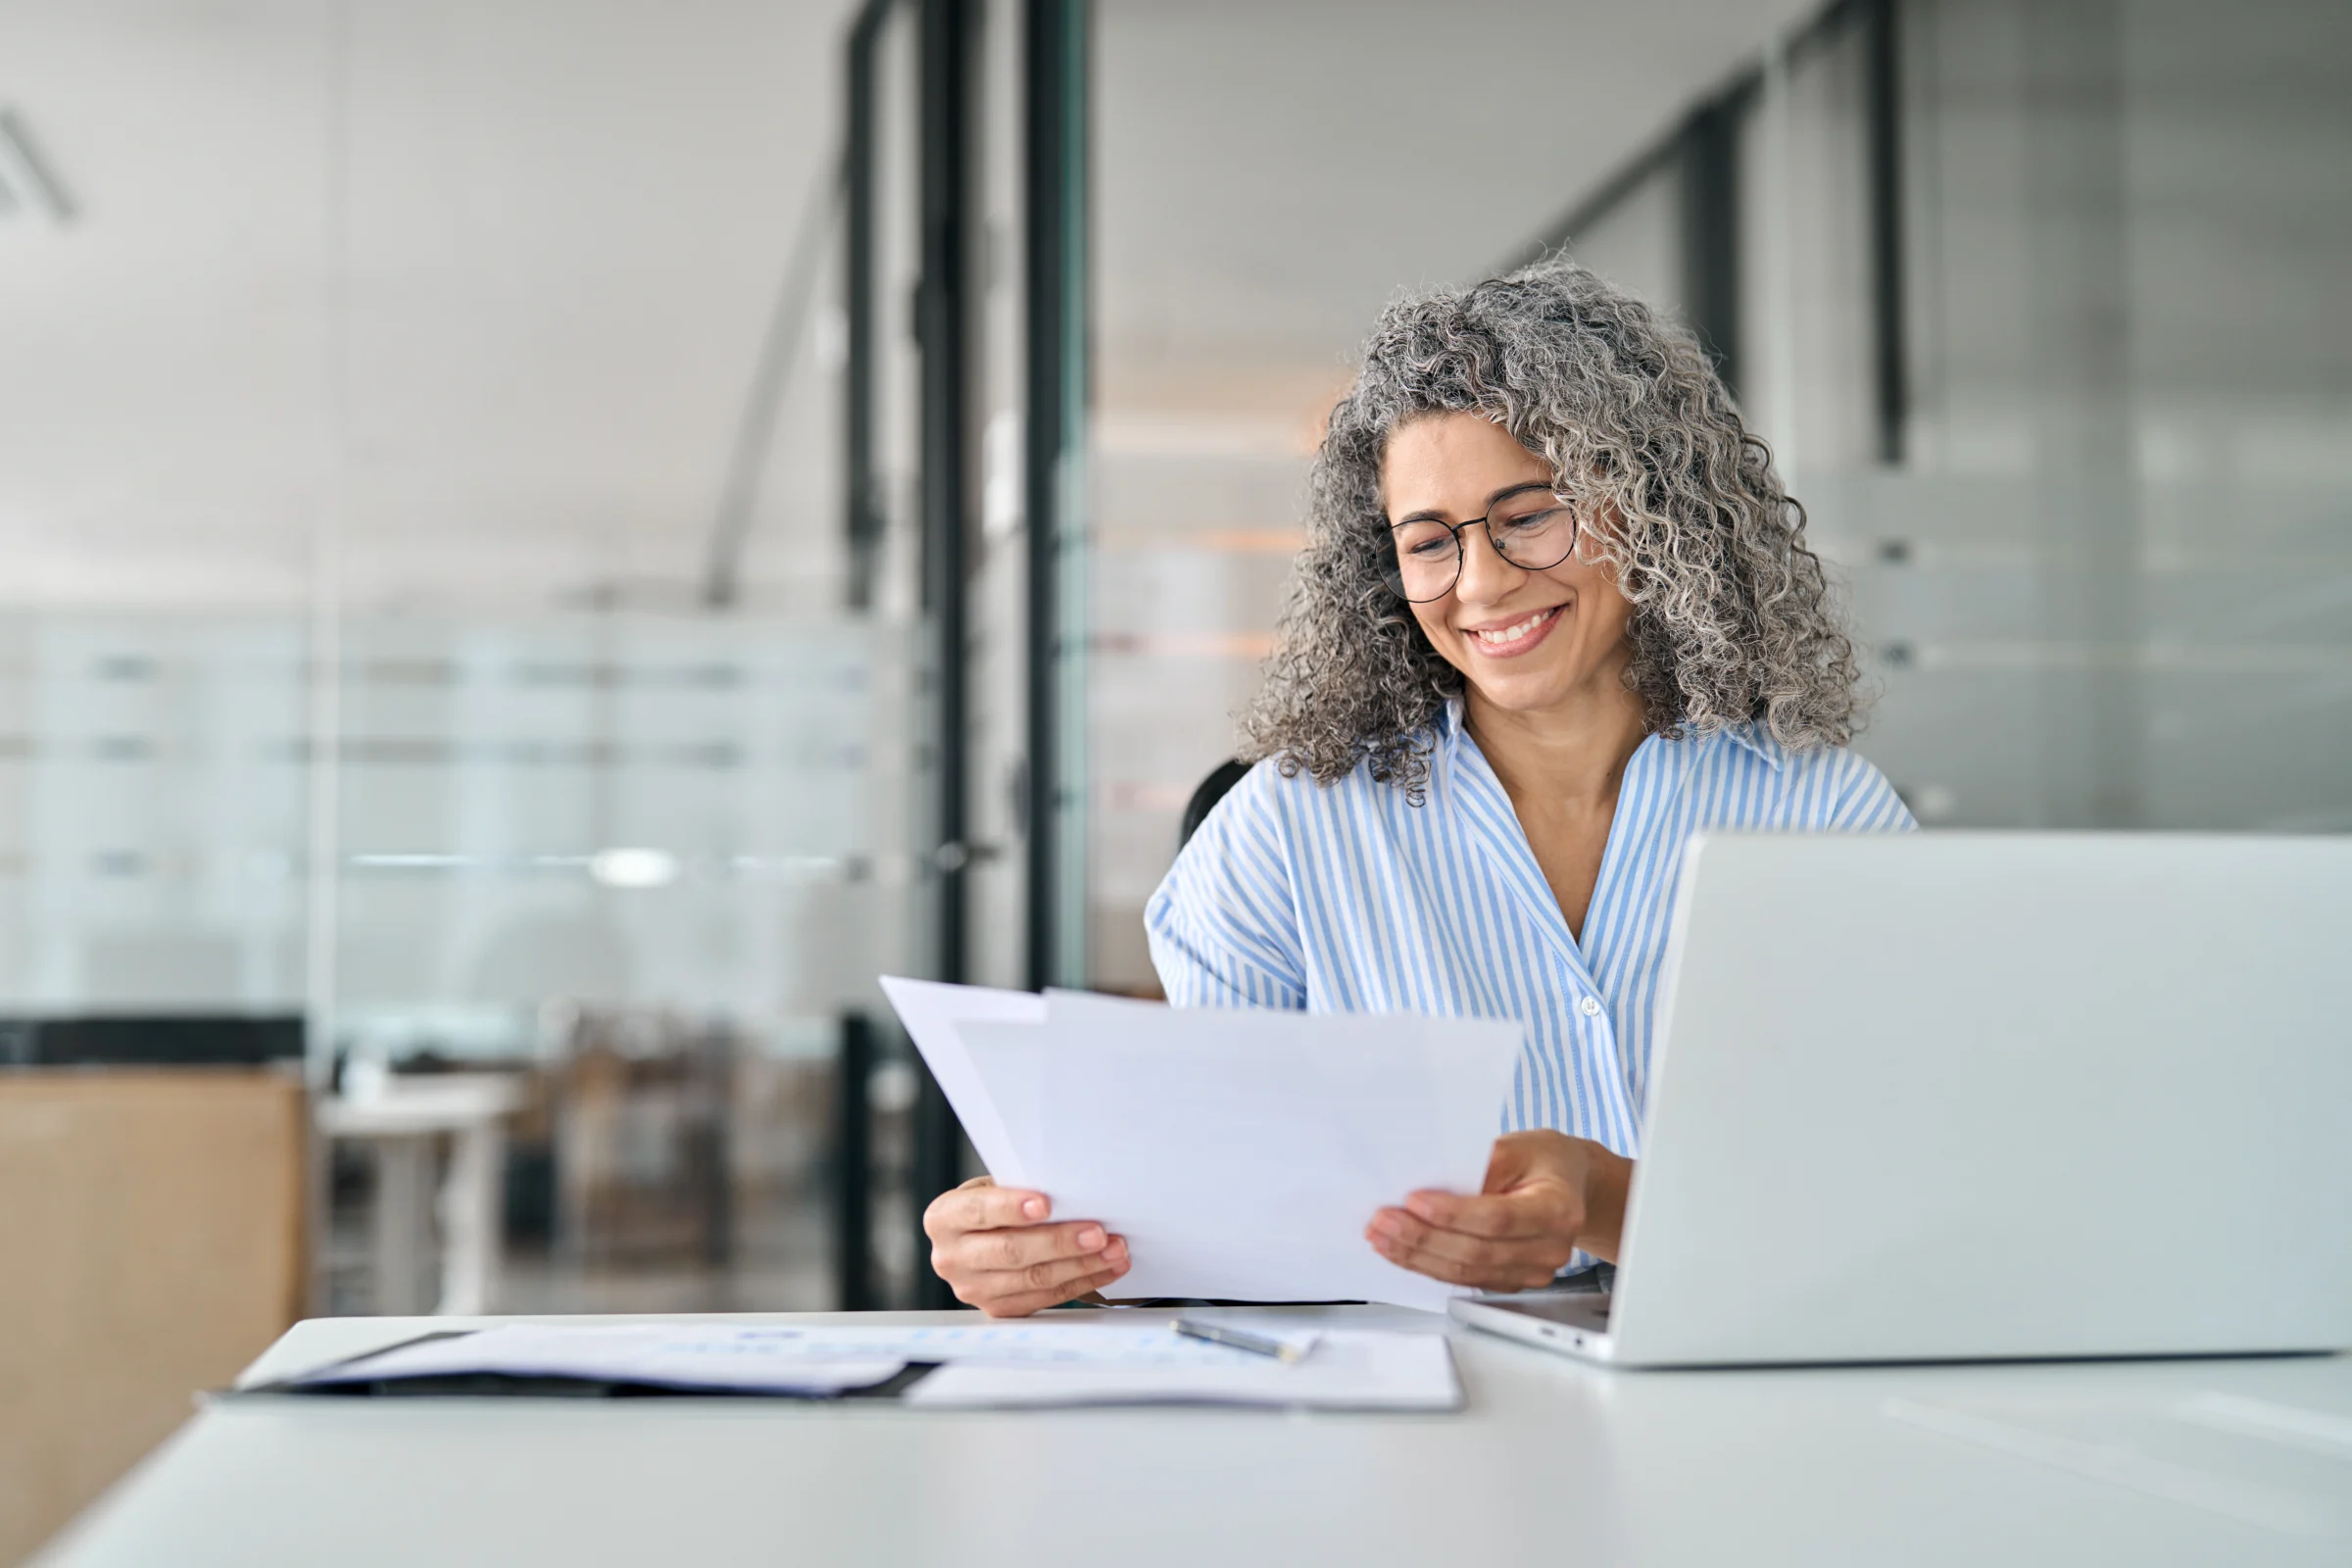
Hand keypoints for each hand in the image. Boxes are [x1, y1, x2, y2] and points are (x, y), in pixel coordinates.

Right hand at [922, 1175, 1131, 1317]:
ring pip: (1034, 1279)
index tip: (1046, 1204)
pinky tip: (1105, 1268)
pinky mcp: (999, 1309)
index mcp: (944, 1218)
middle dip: (1060, 1241)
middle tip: (1097, 1232)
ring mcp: (973, 1289)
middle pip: (1011, 1251)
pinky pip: (1046, 1299)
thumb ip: (1017, 1188)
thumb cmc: (991, 1205)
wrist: (976, 1238)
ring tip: (1114, 1250)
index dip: (1011, 1208)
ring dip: (1081, 1265)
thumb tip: (1070, 1189)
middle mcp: (950, 1258)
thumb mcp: (991, 1187)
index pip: (978, 1212)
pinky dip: (1082, 1282)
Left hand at [1365, 1130, 1631, 1290]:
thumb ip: (1477, 1165)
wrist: (1568, 1184)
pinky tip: (1403, 1251)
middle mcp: (1551, 1247)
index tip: (1413, 1201)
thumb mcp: (1515, 1146)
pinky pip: (1467, 1280)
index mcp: (1558, 1209)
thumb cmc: (1541, 1161)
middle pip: (1477, 1253)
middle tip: (1382, 1222)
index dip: (1452, 1214)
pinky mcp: (1514, 1281)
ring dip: (1418, 1257)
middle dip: (1422, 1239)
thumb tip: (1426, 1181)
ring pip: (1467, 1273)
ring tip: (1382, 1237)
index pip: (1497, 1218)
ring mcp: (1534, 1271)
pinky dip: (1430, 1266)